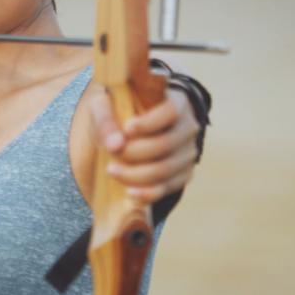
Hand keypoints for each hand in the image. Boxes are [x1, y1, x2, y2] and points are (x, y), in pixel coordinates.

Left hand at [90, 89, 199, 204]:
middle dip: (135, 152)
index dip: (150, 123)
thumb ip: (105, 119)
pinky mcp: (183, 174)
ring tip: (111, 170)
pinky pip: (169, 187)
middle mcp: (188, 126)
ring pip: (166, 169)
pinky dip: (148, 193)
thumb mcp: (105, 104)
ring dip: (136, 174)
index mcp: (176, 101)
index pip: (171, 112)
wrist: (128, 127)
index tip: (127, 129)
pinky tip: (129, 192)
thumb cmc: (117, 109)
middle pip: (166, 144)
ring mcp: (188, 152)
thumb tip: (114, 145)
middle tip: (111, 153)